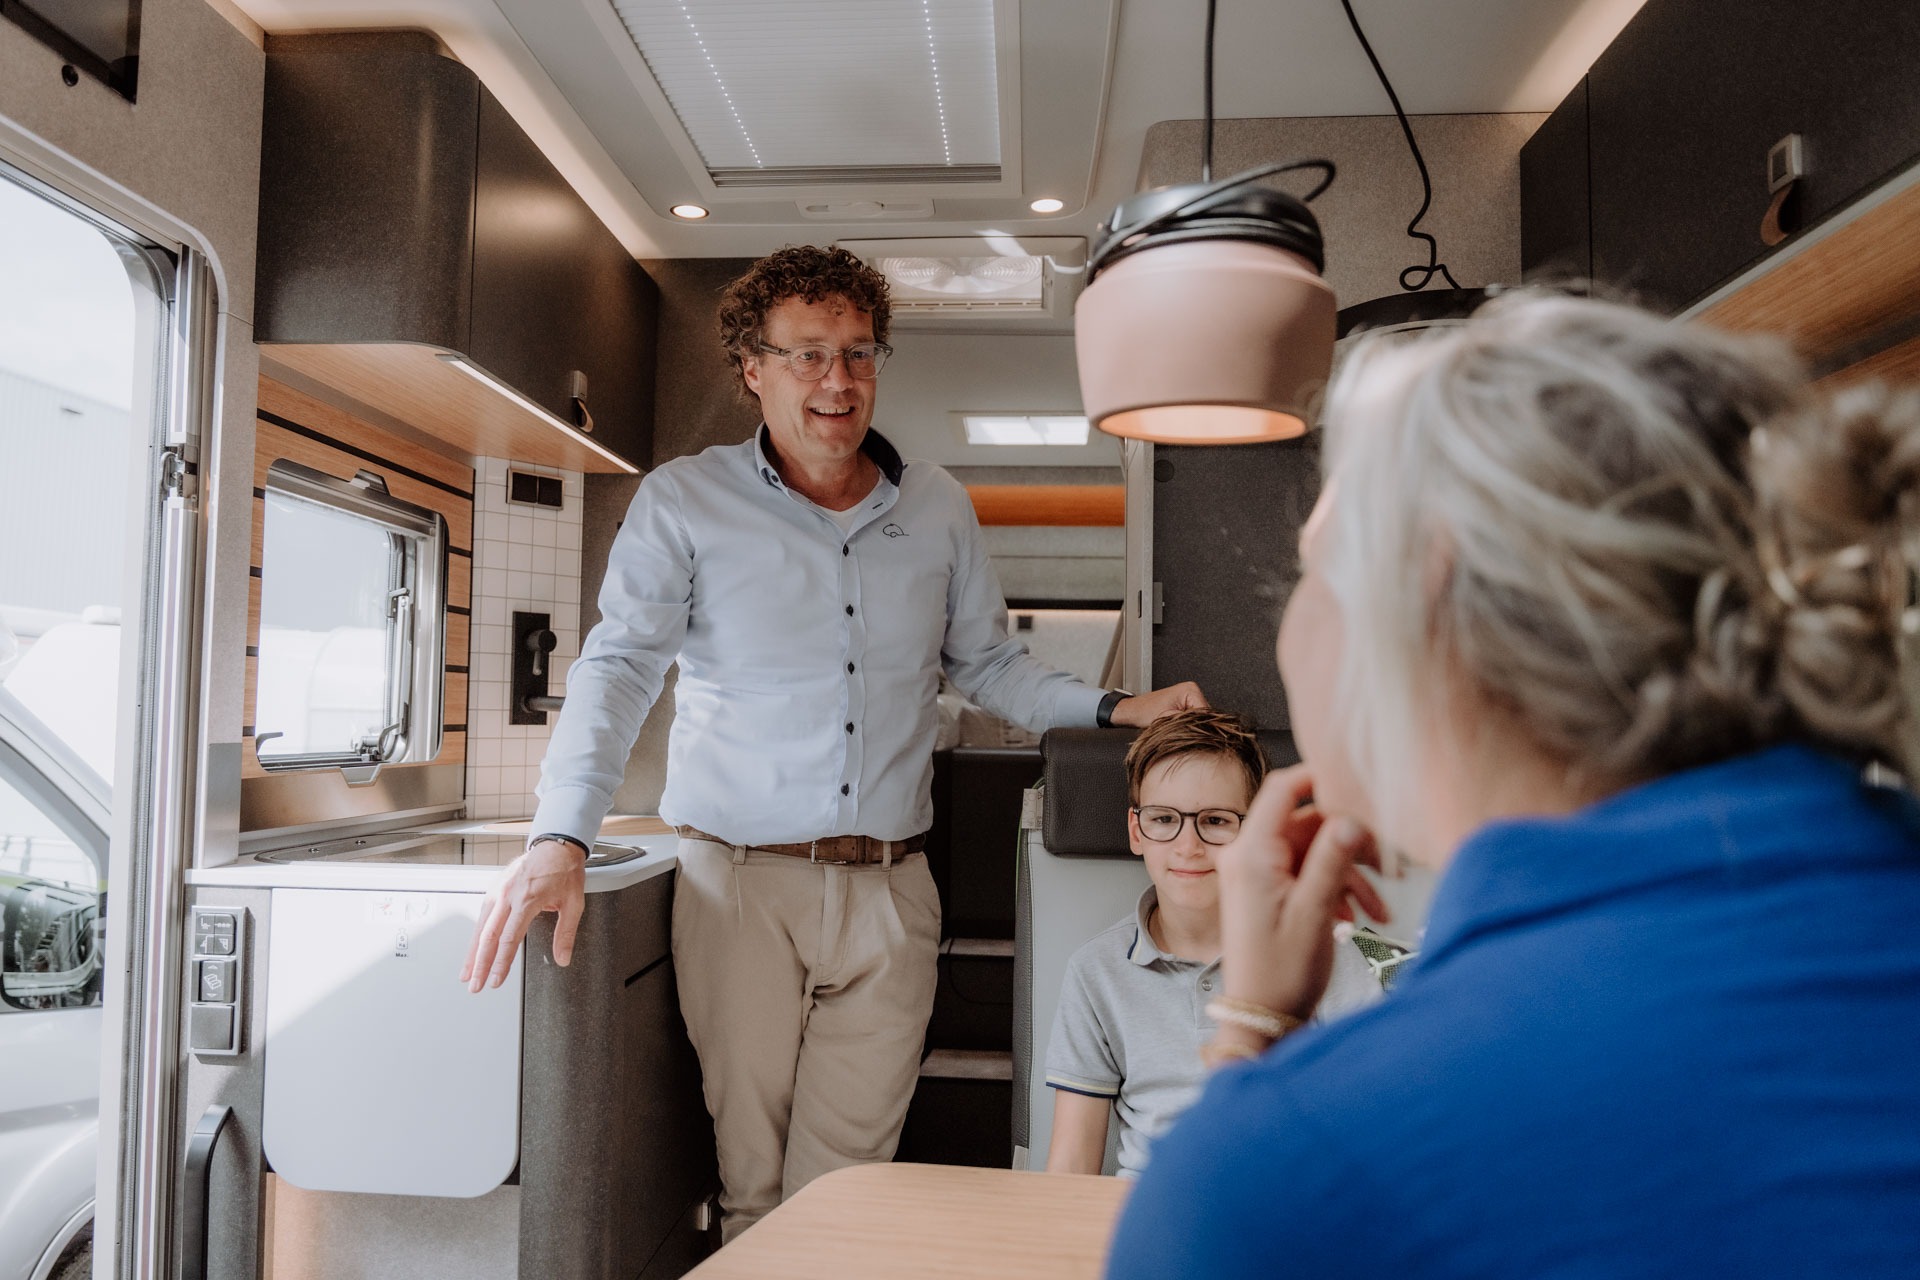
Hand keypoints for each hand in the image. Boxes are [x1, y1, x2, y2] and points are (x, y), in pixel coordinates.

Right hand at [460, 837, 587, 991]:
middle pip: (488, 936)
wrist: (556, 846)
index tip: (495, 980)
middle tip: (475, 985)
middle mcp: (508, 895)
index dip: (500, 963)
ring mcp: (498, 890)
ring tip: (467, 973)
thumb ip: (566, 933)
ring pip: (479, 926)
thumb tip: (563, 958)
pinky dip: (475, 935)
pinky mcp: (495, 887)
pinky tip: (473, 948)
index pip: (509, 939)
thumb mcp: (574, 903)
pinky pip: (482, 914)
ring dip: (472, 952)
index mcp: (527, 900)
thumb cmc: (565, 871)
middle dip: (479, 965)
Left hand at [1108, 681, 1207, 727]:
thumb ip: (1187, 723)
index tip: (1194, 735)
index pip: (1206, 712)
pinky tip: (1179, 729)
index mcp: (1190, 690)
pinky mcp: (1185, 705)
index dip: (1200, 726)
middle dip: (1196, 726)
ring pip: (1200, 719)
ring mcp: (1189, 698)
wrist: (1133, 711)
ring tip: (1180, 731)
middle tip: (1185, 734)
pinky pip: (1193, 719)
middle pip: (1205, 716)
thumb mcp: (1168, 719)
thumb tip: (1201, 730)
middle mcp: (1192, 691)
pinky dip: (1187, 725)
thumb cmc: (1144, 711)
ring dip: (1192, 727)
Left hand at [1215, 765, 1389, 1019]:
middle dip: (1349, 842)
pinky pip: (1307, 872)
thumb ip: (1332, 860)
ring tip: (1377, 909)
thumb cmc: (1281, 973)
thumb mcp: (1314, 913)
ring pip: (1314, 851)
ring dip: (1349, 873)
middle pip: (1308, 823)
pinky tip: (1358, 916)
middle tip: (1386, 867)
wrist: (1262, 1016)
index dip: (1319, 777)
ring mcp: (1257, 873)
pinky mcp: (1269, 890)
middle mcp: (1249, 856)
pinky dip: (1336, 887)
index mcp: (1252, 853)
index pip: (1283, 790)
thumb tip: (1350, 819)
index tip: (1357, 781)